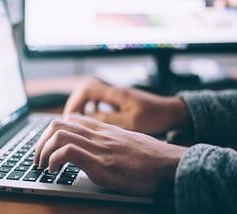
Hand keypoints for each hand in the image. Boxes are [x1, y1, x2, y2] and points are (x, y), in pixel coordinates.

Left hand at [34, 114, 186, 195]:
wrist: (170, 165)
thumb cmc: (151, 157)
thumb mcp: (127, 142)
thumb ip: (109, 141)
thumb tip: (97, 148)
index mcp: (104, 129)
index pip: (70, 119)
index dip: (53, 131)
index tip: (49, 145)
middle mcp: (98, 134)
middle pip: (58, 124)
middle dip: (41, 141)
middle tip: (38, 157)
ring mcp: (98, 147)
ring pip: (58, 135)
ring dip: (42, 151)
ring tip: (42, 165)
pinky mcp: (100, 163)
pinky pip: (67, 152)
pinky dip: (54, 160)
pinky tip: (54, 171)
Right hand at [64, 77, 190, 134]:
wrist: (172, 112)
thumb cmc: (155, 116)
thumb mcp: (131, 122)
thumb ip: (107, 119)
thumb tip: (85, 119)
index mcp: (115, 93)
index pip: (86, 90)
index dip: (75, 103)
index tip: (70, 118)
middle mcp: (114, 91)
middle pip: (85, 91)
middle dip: (75, 105)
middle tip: (70, 121)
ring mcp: (117, 96)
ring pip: (92, 96)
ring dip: (83, 107)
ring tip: (79, 121)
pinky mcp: (120, 101)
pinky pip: (100, 101)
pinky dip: (93, 109)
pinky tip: (94, 119)